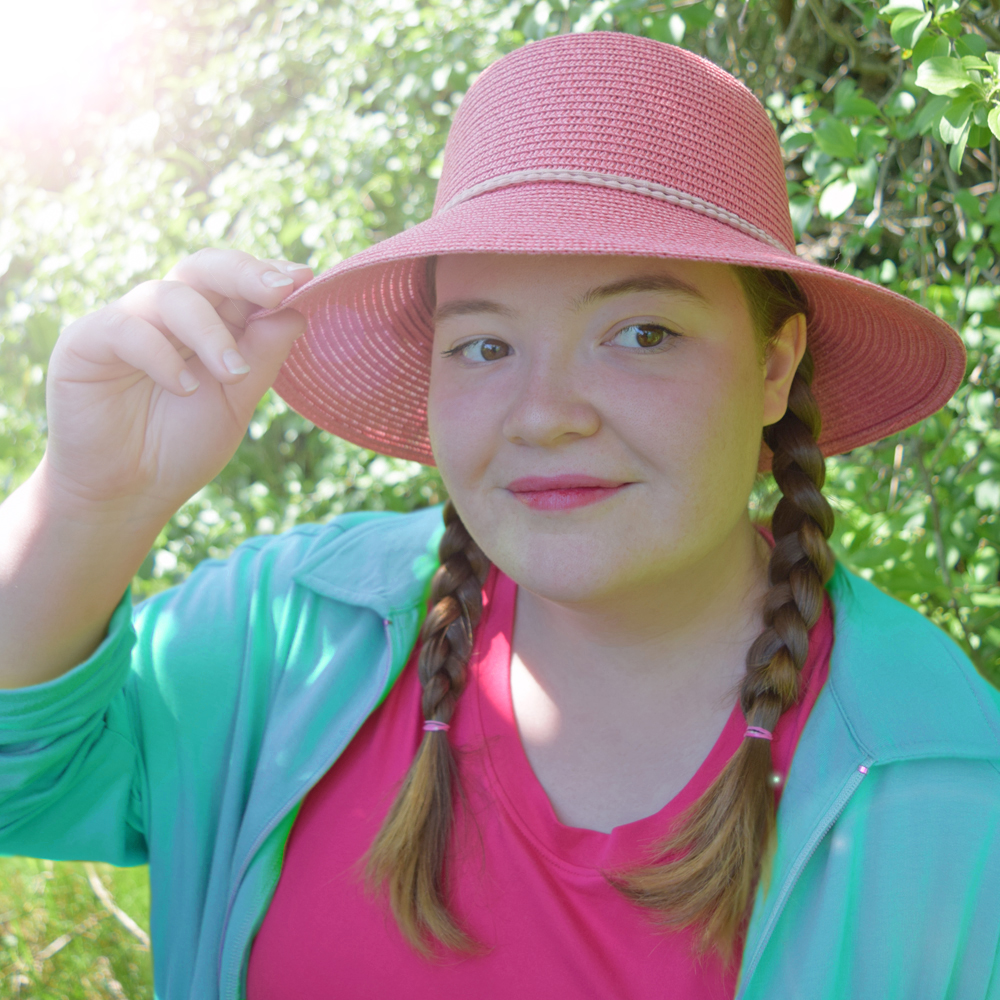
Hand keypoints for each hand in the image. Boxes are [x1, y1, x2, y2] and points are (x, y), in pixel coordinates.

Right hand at [42, 248, 312, 520]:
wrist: (128, 493)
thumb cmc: (181, 445)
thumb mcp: (236, 403)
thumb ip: (262, 358)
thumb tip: (296, 312)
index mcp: (208, 323)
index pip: (236, 282)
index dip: (268, 274)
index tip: (304, 277)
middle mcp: (167, 315)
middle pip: (204, 268)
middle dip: (245, 274)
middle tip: (279, 291)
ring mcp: (126, 323)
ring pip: (170, 296)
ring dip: (211, 333)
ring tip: (234, 373)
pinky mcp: (86, 341)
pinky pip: (125, 328)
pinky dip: (161, 355)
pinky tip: (184, 389)